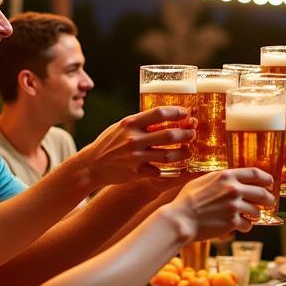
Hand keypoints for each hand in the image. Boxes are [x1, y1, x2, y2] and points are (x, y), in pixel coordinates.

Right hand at [79, 107, 194, 185]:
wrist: (92, 165)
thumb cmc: (109, 142)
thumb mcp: (122, 126)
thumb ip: (141, 121)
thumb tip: (165, 114)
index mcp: (130, 123)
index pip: (159, 113)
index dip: (177, 112)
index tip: (186, 113)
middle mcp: (133, 139)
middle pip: (168, 135)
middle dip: (185, 134)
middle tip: (193, 133)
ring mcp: (135, 157)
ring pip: (168, 155)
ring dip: (183, 152)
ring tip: (190, 150)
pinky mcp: (136, 173)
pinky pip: (160, 171)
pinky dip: (171, 170)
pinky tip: (178, 166)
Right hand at [171, 168, 273, 239]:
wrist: (181, 219)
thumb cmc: (187, 200)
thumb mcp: (203, 180)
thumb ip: (220, 179)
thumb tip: (232, 179)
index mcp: (226, 176)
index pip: (254, 173)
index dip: (266, 178)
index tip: (270, 182)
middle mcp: (233, 189)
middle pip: (262, 193)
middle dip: (269, 198)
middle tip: (269, 201)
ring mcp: (234, 206)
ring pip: (256, 211)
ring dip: (255, 214)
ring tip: (249, 216)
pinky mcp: (233, 222)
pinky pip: (248, 225)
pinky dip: (245, 226)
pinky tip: (240, 226)